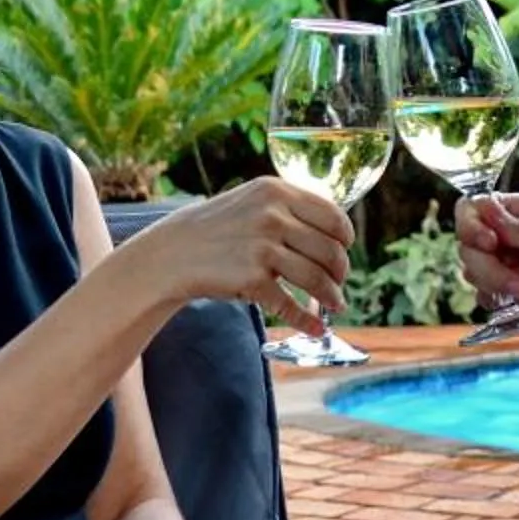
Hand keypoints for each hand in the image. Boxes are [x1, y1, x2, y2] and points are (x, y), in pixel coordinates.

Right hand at [119, 178, 352, 333]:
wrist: (173, 252)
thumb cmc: (219, 229)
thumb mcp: (254, 202)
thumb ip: (291, 210)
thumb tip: (338, 237)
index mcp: (276, 192)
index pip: (333, 217)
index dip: (345, 239)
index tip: (344, 251)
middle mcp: (272, 216)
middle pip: (330, 251)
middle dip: (340, 273)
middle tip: (338, 284)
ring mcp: (261, 248)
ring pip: (317, 279)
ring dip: (332, 297)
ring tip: (335, 305)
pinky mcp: (251, 279)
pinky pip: (290, 305)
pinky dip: (307, 321)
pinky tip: (316, 327)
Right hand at [454, 194, 518, 343]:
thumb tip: (482, 206)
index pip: (475, 207)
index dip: (472, 225)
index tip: (491, 243)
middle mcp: (510, 234)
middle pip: (467, 242)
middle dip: (488, 266)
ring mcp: (507, 263)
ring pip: (471, 269)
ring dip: (497, 284)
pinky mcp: (508, 291)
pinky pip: (481, 293)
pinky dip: (496, 300)